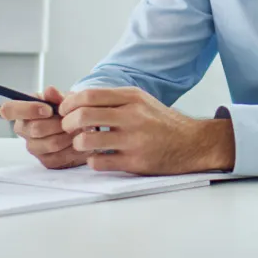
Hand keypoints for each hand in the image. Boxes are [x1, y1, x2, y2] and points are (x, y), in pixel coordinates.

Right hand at [0, 86, 84, 168]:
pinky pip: (60, 156)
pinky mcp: (46, 161)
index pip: (9, 110)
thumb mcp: (63, 99)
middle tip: (71, 119)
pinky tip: (78, 140)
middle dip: (58, 123)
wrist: (80, 129)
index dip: (29, 109)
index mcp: (22, 111)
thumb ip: (56, 96)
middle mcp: (23, 130)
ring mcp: (33, 147)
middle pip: (36, 129)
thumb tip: (50, 90)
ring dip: (68, 135)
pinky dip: (73, 147)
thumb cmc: (65, 110)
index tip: (48, 109)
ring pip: (51, 143)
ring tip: (77, 128)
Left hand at [60, 87, 234, 174]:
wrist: (192, 143)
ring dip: (78, 144)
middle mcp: (133, 117)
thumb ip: (113, 99)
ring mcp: (134, 141)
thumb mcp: (141, 101)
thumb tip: (78, 99)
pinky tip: (98, 158)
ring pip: (87, 140)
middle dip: (68, 123)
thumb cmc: (161, 122)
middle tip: (68, 129)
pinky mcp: (135, 162)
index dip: (70, 103)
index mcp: (132, 98)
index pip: (89, 95)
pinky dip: (92, 161)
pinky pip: (99, 162)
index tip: (65, 111)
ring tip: (83, 144)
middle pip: (83, 115)